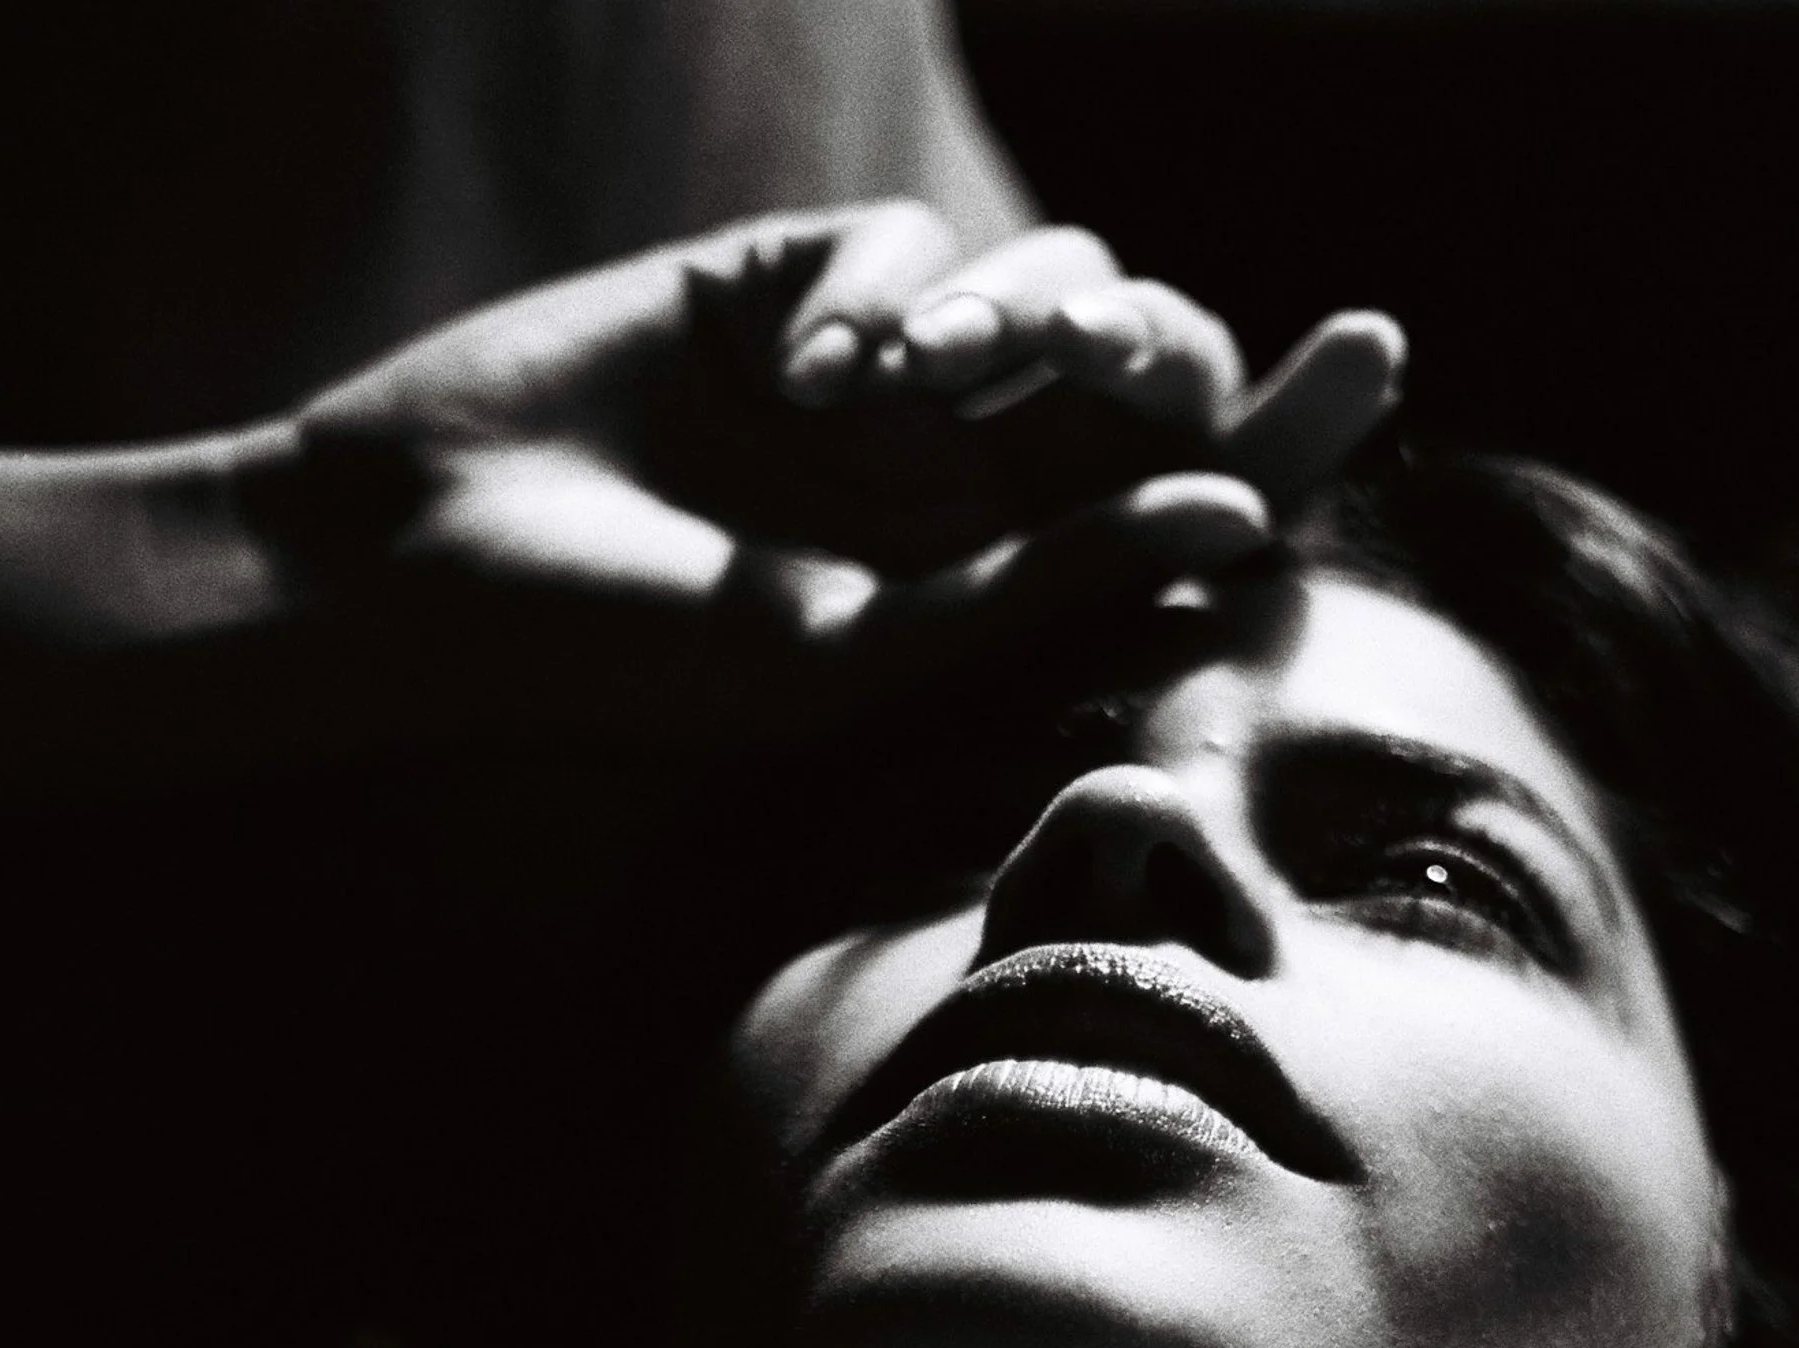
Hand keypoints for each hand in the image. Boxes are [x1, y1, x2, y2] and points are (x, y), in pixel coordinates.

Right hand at [262, 202, 1405, 740]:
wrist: (428, 559)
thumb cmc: (633, 658)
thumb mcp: (855, 653)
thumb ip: (1049, 589)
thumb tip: (1241, 519)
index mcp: (1001, 597)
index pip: (1188, 508)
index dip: (1289, 434)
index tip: (1370, 354)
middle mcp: (965, 486)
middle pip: (1153, 366)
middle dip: (1158, 341)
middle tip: (1108, 356)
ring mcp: (888, 376)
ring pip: (1053, 281)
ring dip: (1002, 323)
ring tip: (882, 403)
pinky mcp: (804, 273)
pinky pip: (916, 237)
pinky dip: (877, 293)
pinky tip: (792, 374)